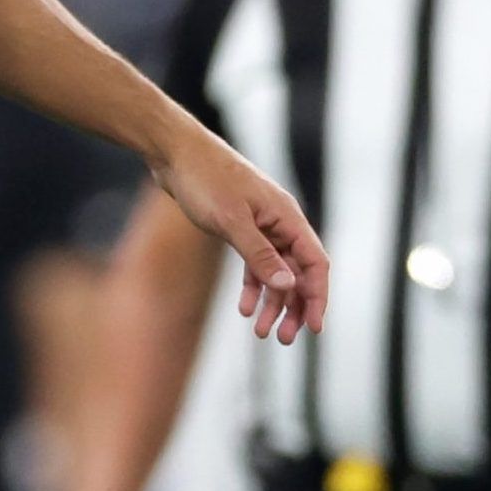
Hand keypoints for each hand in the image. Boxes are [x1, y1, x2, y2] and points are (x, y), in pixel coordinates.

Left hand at [152, 128, 327, 343]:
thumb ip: (260, 255)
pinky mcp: (238, 225)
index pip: (315, 264)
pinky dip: (251, 285)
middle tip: (286, 339)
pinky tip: (243, 307)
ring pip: (275, 270)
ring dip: (271, 301)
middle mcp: (279, 221)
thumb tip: (289, 286)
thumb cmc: (203, 179)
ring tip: (260, 331)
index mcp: (287, 217)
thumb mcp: (231, 221)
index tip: (314, 328)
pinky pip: (253, 261)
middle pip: (298, 272)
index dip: (318, 296)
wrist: (173, 152)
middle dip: (294, 307)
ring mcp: (259, 224)